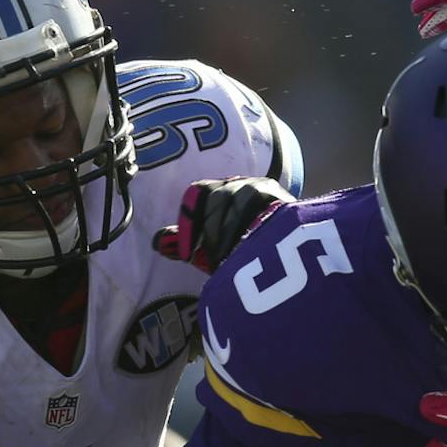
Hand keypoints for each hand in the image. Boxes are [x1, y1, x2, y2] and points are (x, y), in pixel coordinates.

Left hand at [153, 176, 292, 271]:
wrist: (290, 258)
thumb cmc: (245, 251)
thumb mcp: (213, 249)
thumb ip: (187, 244)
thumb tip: (156, 242)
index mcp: (221, 191)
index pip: (197, 192)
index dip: (188, 220)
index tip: (186, 252)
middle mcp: (240, 184)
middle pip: (215, 196)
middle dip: (208, 232)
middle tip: (208, 261)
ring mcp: (261, 188)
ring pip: (235, 204)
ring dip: (227, 236)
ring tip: (227, 262)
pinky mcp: (280, 198)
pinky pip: (257, 212)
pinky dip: (246, 235)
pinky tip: (245, 254)